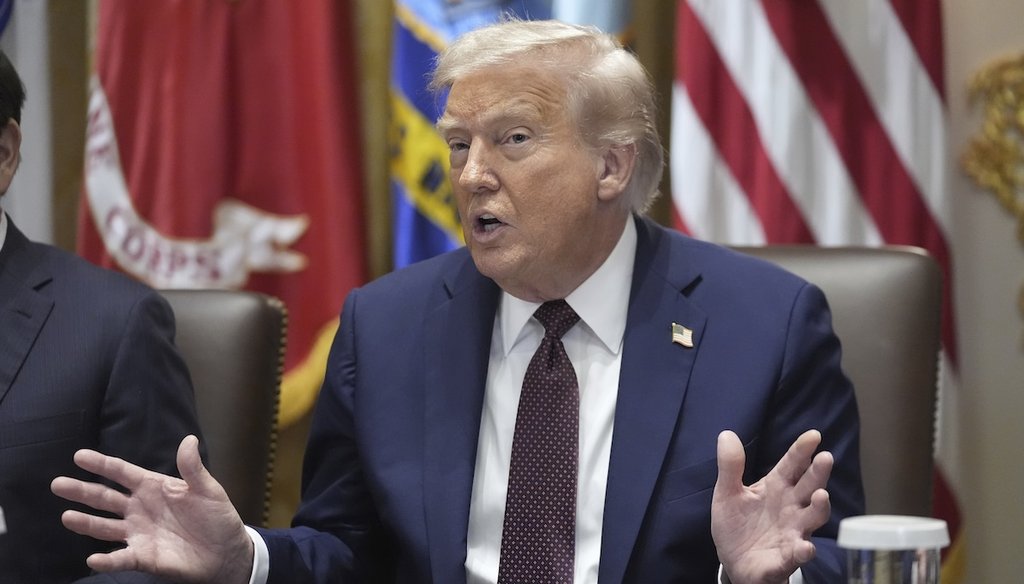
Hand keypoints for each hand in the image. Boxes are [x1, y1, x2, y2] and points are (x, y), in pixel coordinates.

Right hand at [51, 435, 253, 583]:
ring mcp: (138, 533)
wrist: (226, 551)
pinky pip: (121, 558)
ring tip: (67, 516)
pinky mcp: (143, 557)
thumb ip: (193, 468)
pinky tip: (93, 559)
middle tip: (58, 484)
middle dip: (82, 491)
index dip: (102, 464)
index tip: (79, 456)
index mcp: (153, 487)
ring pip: (105, 527)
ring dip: (86, 523)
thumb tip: (188, 439)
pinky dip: (107, 560)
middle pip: (105, 498)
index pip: (122, 473)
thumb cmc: (217, 517)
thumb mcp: (208, 489)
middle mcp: (140, 509)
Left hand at [711, 429, 832, 583]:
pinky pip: (797, 554)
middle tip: (826, 458)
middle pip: (809, 487)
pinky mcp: (786, 557)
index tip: (813, 435)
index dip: (802, 450)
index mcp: (776, 487)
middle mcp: (791, 507)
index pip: (792, 464)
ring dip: (819, 508)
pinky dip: (802, 551)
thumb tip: (726, 434)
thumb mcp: (727, 493)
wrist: (734, 562)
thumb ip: (730, 466)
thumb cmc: (738, 524)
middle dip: (818, 473)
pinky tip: (805, 548)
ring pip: (812, 518)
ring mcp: (792, 532)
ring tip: (822, 496)